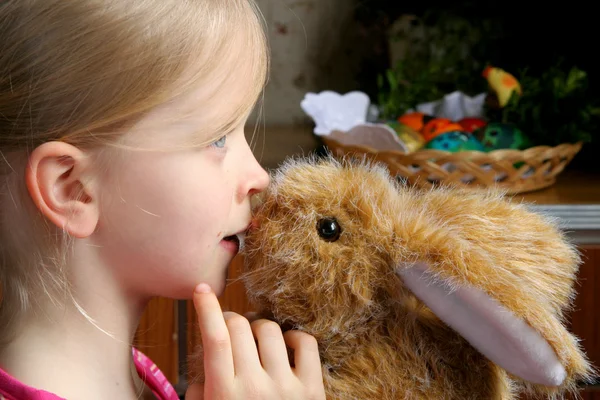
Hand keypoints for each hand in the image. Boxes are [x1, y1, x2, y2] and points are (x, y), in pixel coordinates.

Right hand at [185, 283, 325, 399]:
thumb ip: (200, 391)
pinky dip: (294, 337)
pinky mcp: (312, 389)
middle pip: (240, 327)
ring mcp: (286, 387)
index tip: (201, 290)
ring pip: (270, 329)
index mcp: (224, 394)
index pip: (214, 339)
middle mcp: (255, 387)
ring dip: (259, 329)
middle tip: (230, 330)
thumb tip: (206, 361)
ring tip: (257, 345)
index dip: (206, 308)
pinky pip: (305, 342)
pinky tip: (286, 348)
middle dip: (230, 321)